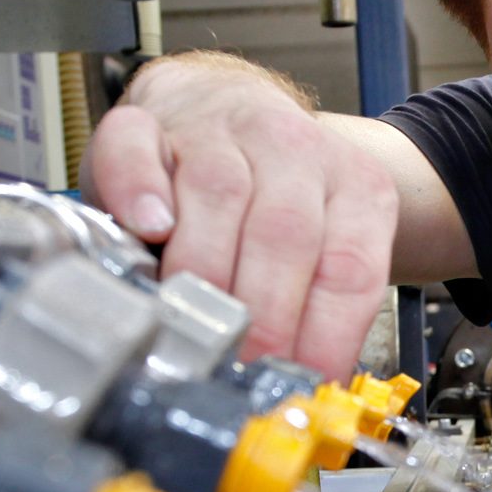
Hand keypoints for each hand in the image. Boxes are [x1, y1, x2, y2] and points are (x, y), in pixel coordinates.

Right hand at [86, 55, 398, 378]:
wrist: (217, 101)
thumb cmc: (268, 189)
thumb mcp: (325, 239)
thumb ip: (320, 306)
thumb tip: (311, 391)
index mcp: (353, 185)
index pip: (351, 270)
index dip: (326, 338)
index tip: (302, 386)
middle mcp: (293, 150)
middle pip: (286, 237)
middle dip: (263, 319)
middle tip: (240, 372)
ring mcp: (219, 131)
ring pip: (219, 197)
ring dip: (205, 273)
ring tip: (192, 327)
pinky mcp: (148, 123)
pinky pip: (138, 150)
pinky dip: (140, 190)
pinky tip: (147, 228)